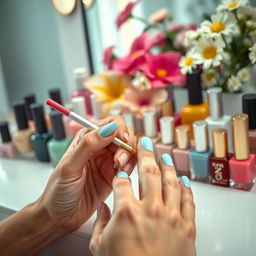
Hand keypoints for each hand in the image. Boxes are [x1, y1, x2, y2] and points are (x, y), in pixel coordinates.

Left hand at [36, 115, 135, 231]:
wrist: (59, 217)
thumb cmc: (58, 191)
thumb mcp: (70, 166)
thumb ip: (89, 144)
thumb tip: (110, 127)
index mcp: (87, 139)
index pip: (112, 123)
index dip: (120, 130)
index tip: (122, 141)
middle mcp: (100, 147)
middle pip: (125, 135)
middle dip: (126, 146)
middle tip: (118, 162)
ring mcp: (108, 161)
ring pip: (130, 150)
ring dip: (129, 158)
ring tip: (118, 171)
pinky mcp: (114, 175)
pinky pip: (130, 165)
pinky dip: (131, 169)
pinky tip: (120, 177)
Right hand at [90, 136, 195, 255]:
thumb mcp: (99, 247)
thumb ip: (99, 222)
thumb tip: (101, 208)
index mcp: (126, 211)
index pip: (122, 181)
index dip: (120, 173)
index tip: (121, 171)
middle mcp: (150, 209)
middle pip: (148, 171)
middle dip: (145, 153)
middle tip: (145, 142)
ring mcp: (171, 216)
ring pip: (170, 180)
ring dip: (167, 164)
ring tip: (165, 155)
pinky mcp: (187, 226)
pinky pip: (188, 200)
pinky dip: (186, 187)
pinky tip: (183, 179)